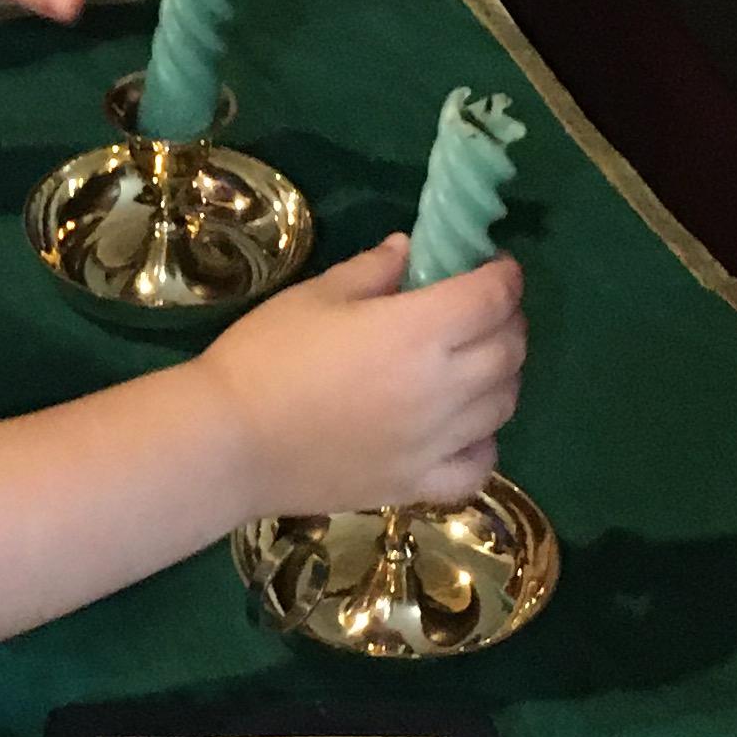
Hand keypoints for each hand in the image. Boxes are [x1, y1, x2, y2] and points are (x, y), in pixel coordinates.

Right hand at [205, 242, 526, 513]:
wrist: (227, 443)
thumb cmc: (264, 357)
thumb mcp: (314, 296)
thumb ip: (372, 271)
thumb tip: (408, 251)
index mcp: (417, 331)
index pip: (492, 297)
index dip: (503, 276)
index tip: (495, 267)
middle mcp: (442, 388)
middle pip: (509, 350)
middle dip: (508, 321)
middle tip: (483, 311)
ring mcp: (434, 443)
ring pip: (503, 406)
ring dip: (502, 377)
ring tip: (476, 365)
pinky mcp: (416, 485)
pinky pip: (479, 467)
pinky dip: (484, 445)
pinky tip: (463, 431)